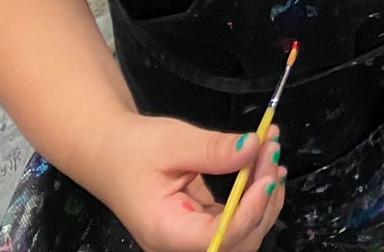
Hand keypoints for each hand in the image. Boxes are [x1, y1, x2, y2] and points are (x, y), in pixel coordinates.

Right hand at [97, 116, 284, 251]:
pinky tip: (264, 171)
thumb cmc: (134, 149)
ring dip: (263, 198)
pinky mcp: (199, 226)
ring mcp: (189, 239)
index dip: (247, 213)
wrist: (111, 153)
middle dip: (262, 200)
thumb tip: (253, 147)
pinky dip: (253, 198)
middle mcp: (178, 245)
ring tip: (272, 156)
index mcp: (165, 230)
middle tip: (272, 152)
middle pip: (235, 241)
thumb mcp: (174, 142)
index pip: (215, 239)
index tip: (267, 177)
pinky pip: (233, 222)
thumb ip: (214, 149)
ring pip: (240, 235)